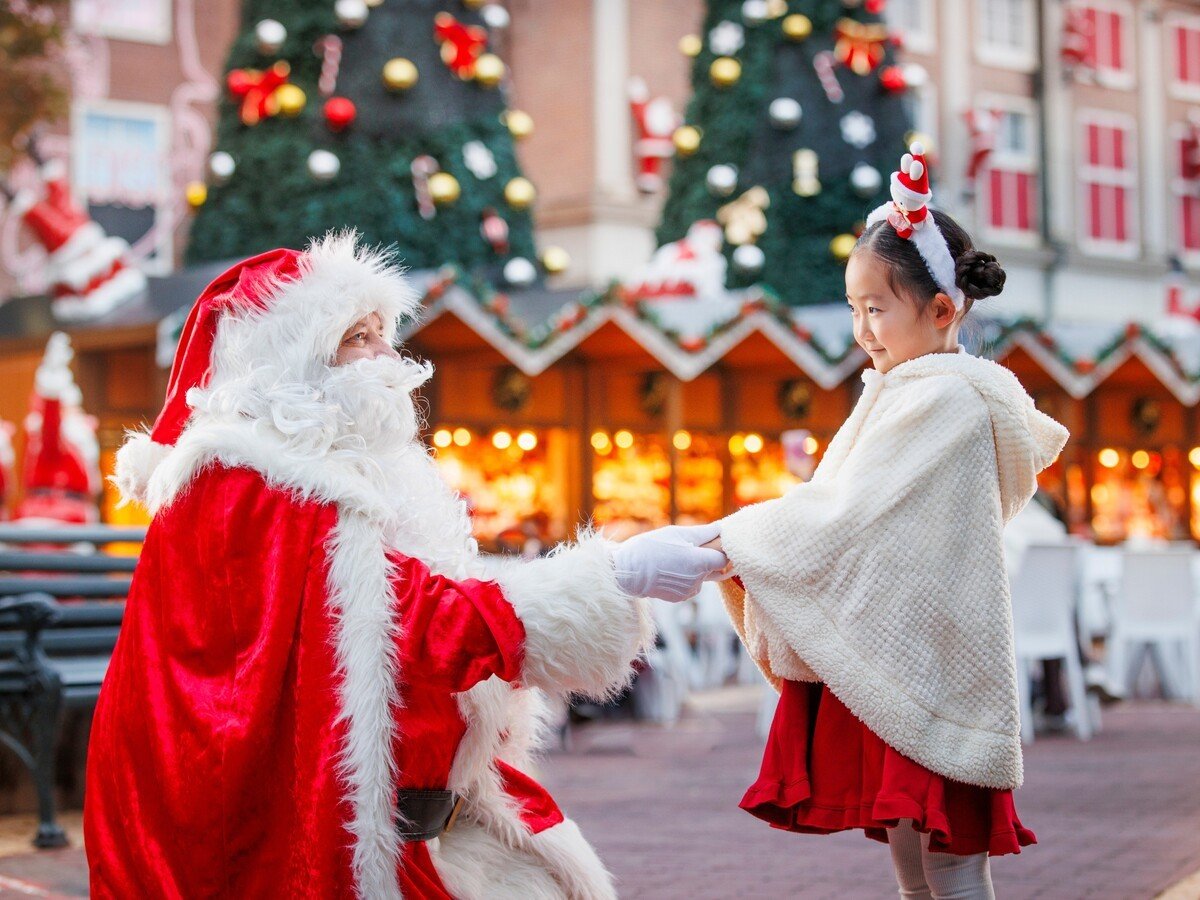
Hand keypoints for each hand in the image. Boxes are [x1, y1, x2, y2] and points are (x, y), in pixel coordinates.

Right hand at [612, 523, 727, 602]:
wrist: (626, 572)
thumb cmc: (651, 548)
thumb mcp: (677, 533)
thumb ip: (703, 532)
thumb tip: (722, 528)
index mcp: (700, 562)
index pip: (725, 559)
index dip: (721, 550)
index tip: (712, 542)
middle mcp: (698, 580)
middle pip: (713, 567)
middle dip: (705, 557)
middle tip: (686, 547)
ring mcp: (689, 592)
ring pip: (701, 577)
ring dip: (694, 568)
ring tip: (672, 557)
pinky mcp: (679, 598)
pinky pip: (690, 585)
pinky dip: (684, 577)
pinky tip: (668, 568)